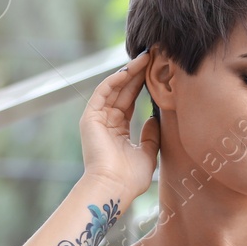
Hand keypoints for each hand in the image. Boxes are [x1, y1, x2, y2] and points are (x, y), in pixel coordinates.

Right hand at [81, 50, 159, 199]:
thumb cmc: (131, 177)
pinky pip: (103, 93)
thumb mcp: (148, 153)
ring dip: (129, 72)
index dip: (142, 87)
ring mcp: (97, 119)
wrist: (114, 187)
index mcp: (118, 131)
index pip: (131, 102)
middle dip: (137, 74)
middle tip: (153, 57)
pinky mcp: (90, 118)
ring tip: (145, 58)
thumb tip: (155, 119)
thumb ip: (151, 135)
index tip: (156, 72)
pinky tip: (128, 70)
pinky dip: (114, 80)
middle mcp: (107, 123)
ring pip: (114, 89)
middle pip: (123, 92)